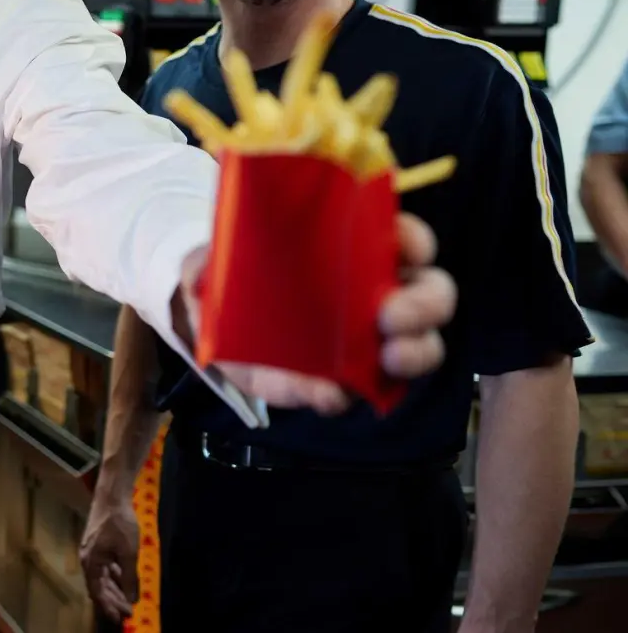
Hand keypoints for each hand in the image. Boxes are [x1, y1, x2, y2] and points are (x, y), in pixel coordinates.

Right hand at [79, 496, 139, 622]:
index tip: (120, 618)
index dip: (109, 607)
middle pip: (99, 586)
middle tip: (129, 612)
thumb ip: (129, 577)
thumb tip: (131, 599)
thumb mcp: (128, 553)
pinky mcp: (99, 545)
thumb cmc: (119, 524)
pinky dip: (115, 575)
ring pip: (103, 577)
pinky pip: (105, 566)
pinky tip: (125, 579)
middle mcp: (88, 559)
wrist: (112, 496)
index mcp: (91, 563)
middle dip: (114, 600)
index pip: (97, 592)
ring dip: (115, 589)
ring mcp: (92, 552)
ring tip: (128, 600)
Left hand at [183, 212, 453, 414]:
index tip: (406, 246)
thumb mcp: (218, 256)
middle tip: (391, 315)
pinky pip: (357, 394)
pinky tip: (327, 392)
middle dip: (425, 305)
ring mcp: (368, 343)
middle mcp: (377, 294)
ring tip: (389, 357)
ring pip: (420, 348)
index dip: (416, 240)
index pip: (407, 238)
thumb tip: (201, 268)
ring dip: (413, 353)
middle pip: (432, 294)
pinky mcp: (341, 383)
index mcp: (359, 250)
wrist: (214, 331)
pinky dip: (343, 395)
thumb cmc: (235, 276)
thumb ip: (209, 257)